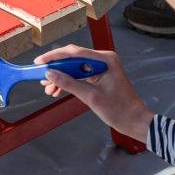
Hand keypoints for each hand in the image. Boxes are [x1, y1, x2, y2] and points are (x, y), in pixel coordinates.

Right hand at [36, 44, 152, 141]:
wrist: (135, 121)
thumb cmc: (119, 110)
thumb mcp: (91, 97)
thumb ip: (69, 83)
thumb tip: (50, 74)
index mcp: (105, 59)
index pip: (74, 52)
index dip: (54, 56)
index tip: (39, 62)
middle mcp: (103, 60)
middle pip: (73, 58)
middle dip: (56, 68)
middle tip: (40, 76)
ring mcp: (102, 67)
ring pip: (74, 67)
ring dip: (61, 77)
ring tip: (48, 88)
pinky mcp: (100, 76)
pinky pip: (80, 75)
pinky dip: (69, 82)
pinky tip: (57, 90)